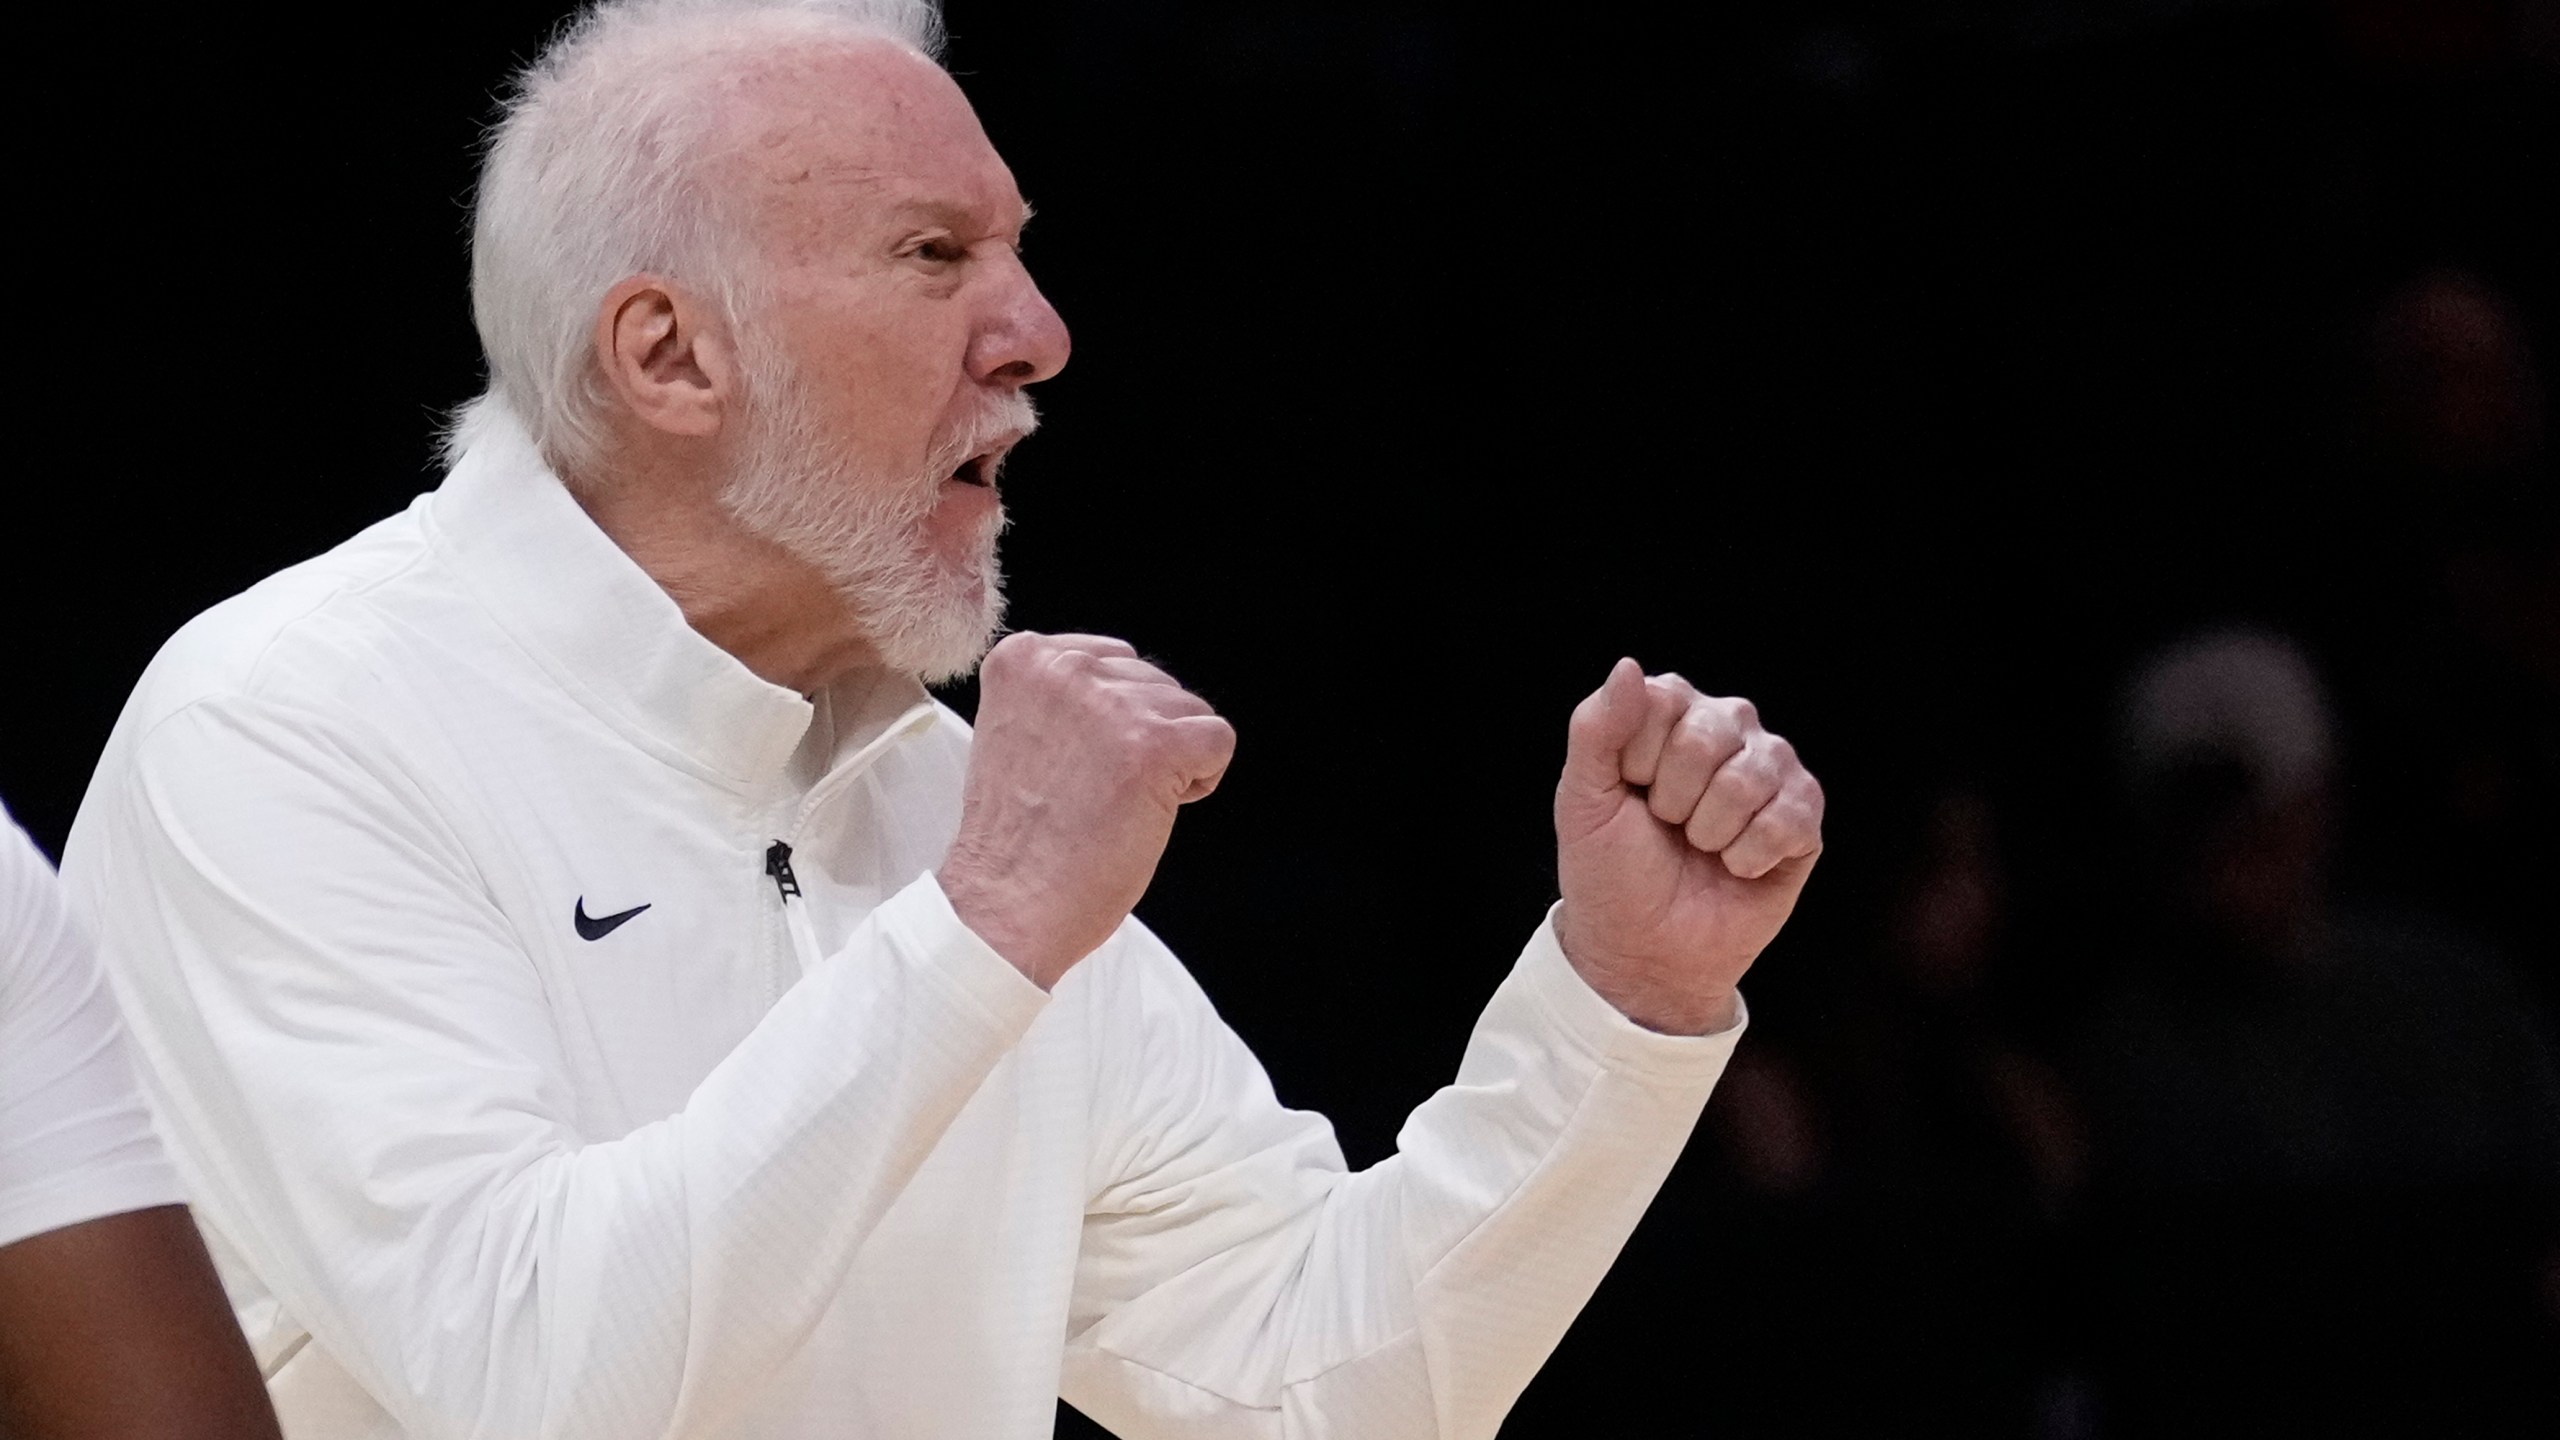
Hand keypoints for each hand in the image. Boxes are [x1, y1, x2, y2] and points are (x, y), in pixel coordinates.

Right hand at [938, 632, 1234, 987]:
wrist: (1007, 904)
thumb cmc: (1014, 841)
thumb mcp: (1020, 732)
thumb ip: (1065, 699)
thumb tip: (1129, 688)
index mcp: (1024, 658)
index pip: (1112, 661)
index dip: (1112, 720)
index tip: (1075, 763)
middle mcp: (1066, 669)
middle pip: (1153, 683)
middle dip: (1141, 737)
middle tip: (1094, 791)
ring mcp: (1112, 705)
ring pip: (1189, 711)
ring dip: (1170, 761)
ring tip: (1116, 803)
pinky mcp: (1155, 744)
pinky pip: (1217, 740)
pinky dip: (1201, 780)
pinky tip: (1153, 809)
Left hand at [1553, 660, 1823, 1033]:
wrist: (1644, 948)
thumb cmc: (1611, 871)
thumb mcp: (1582, 798)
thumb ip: (1597, 728)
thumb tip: (1628, 666)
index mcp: (1670, 711)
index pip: (1661, 702)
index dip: (1636, 763)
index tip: (1629, 795)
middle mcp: (1728, 726)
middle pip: (1707, 739)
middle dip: (1674, 801)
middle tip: (1667, 828)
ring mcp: (1771, 769)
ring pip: (1747, 781)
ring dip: (1710, 834)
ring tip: (1700, 848)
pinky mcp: (1804, 816)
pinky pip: (1787, 819)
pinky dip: (1748, 858)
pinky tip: (1735, 866)